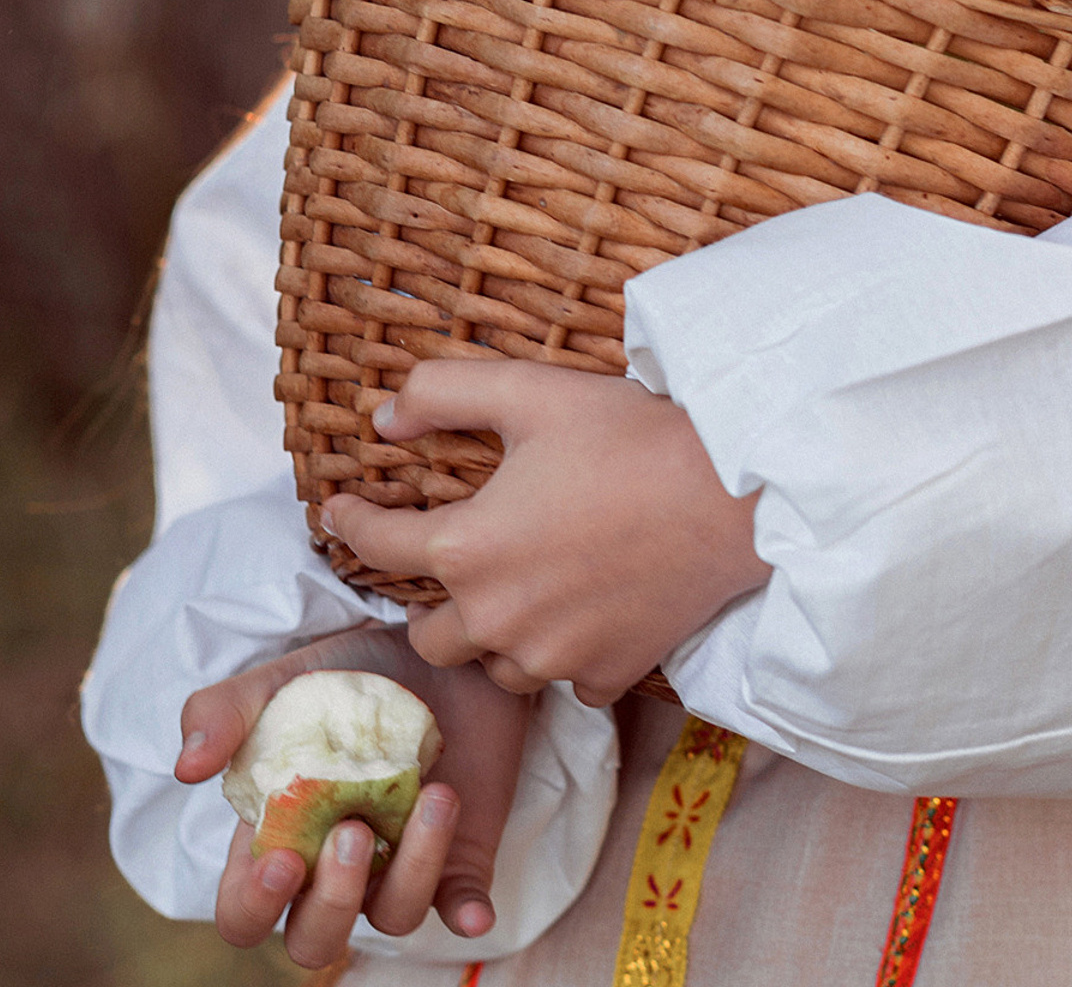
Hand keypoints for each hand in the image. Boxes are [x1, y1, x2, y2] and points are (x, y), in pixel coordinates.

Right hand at [176, 622, 530, 966]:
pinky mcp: (457, 853)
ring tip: (434, 796)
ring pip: (393, 915)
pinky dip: (467, 912)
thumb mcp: (281, 680)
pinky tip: (475, 912)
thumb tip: (187, 767)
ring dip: (413, 871)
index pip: (244, 911)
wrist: (434, 647)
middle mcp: (335, 866)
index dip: (254, 905)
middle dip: (332, 903)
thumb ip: (224, 712)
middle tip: (354, 831)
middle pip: (315, 939)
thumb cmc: (346, 676)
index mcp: (280, 838)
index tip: (284, 859)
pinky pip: (461, 904)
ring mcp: (397, 863)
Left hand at [323, 361, 769, 704]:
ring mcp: (555, 656)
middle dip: (430, 602)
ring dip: (494, 637)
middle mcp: (498, 618)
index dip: (350, 522)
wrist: (731, 495)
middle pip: (429, 636)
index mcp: (467, 549)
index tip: (339, 512)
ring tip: (519, 595)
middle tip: (453, 567)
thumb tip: (382, 418)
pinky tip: (581, 618)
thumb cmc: (630, 437)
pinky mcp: (608, 673)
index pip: (378, 545)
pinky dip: (563, 656)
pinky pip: (565, 682)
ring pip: (494, 667)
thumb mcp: (529, 391)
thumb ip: (440, 394)